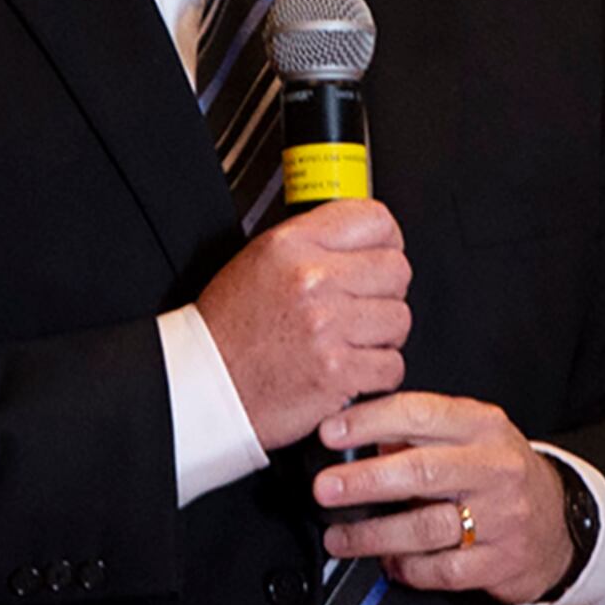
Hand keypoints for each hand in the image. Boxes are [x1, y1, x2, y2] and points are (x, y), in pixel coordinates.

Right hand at [195, 200, 411, 451]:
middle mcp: (311, 280)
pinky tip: (349, 369)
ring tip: (351, 341)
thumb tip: (364, 240)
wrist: (205, 384)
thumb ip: (313, 244)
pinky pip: (392, 365)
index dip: (387, 240)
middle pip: (397, 269)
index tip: (381, 255)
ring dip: (382, 335)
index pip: (376, 220)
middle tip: (362, 307)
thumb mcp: (259, 261)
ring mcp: (327, 326)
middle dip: (386, 292)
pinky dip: (377, 373)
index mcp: (291, 245)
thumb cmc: (229, 329)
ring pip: (400, 318)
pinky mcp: (338, 372)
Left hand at [311, 391, 571, 604]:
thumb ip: (418, 433)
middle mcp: (495, 468)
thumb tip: (357, 437)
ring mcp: (502, 517)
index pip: (420, 415)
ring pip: (427, 527)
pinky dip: (408, 569)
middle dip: (365, 481)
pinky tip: (387, 564)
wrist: (559, 523)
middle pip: (421, 472)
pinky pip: (443, 570)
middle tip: (325, 489)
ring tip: (338, 538)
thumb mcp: (468, 436)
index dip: (369, 422)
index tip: (329, 433)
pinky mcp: (502, 562)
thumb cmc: (496, 473)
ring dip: (373, 535)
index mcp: (482, 426)